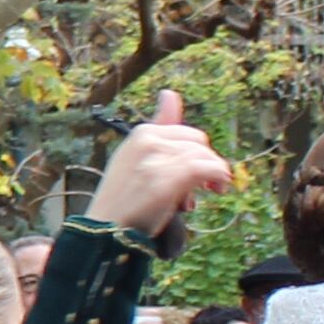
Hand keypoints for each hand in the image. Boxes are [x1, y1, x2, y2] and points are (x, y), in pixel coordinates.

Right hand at [90, 89, 232, 239]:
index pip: (186, 132)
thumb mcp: (136, 156)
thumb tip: (170, 93)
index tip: (195, 176)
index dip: (196, 153)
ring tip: (201, 196)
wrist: (105, 230)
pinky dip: (218, 177)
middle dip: (204, 164)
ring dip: (211, 176)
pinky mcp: (168, 178)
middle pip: (199, 143)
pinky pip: (208, 168)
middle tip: (197, 191)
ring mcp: (158, 158)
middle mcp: (149, 139)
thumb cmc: (122, 199)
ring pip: (205, 156)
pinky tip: (218, 188)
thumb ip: (159, 127)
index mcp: (141, 132)